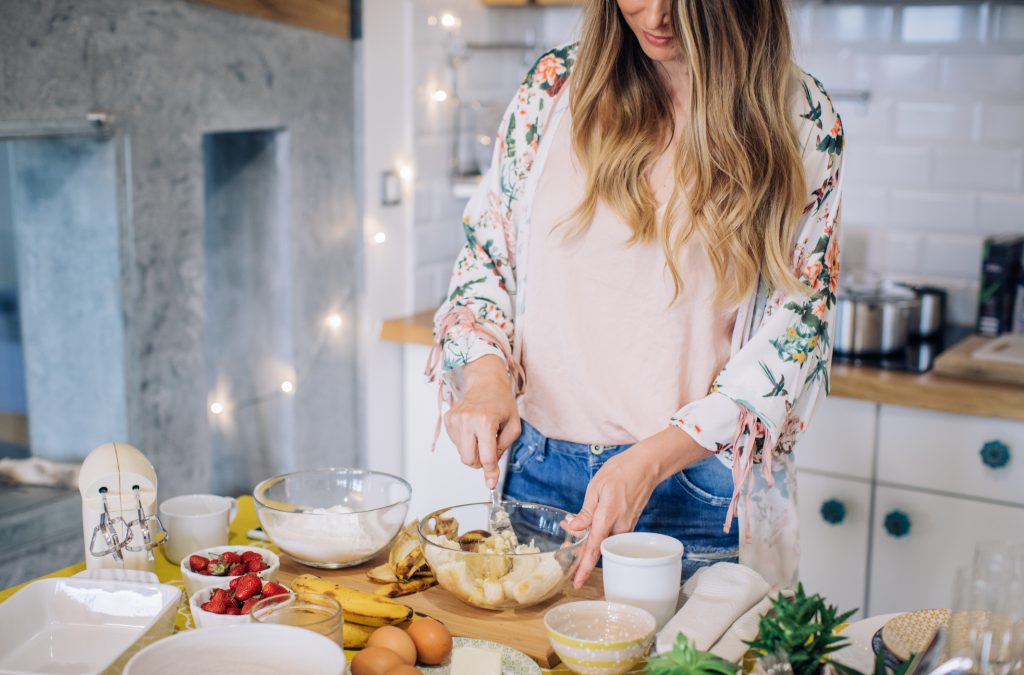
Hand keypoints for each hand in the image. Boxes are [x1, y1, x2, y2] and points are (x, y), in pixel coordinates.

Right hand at [443, 355, 520, 487]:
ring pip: (461, 452)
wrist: (485, 381)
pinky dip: (466, 441)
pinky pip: (456, 442)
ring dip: (473, 449)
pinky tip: (472, 428)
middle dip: (479, 462)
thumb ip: (504, 447)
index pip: (486, 457)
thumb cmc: (501, 401)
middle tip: (488, 452)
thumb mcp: (513, 424)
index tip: (491, 484)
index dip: (490, 472)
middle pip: (468, 459)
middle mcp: (467, 421)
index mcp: (485, 422)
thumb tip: (491, 468)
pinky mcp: (448, 419)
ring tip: (481, 432)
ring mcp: (455, 420)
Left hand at [564, 426, 711, 588]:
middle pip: (599, 551)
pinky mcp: (629, 525)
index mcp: (607, 517)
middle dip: (582, 559)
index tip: (577, 583)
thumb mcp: (596, 488)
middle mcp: (619, 527)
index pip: (594, 549)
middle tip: (565, 558)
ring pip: (605, 545)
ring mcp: (626, 527)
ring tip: (573, 545)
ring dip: (590, 548)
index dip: (584, 568)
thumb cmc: (620, 472)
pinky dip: (600, 538)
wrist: (646, 466)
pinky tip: (589, 533)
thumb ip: (585, 512)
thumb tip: (572, 528)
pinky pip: (612, 537)